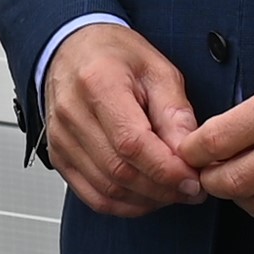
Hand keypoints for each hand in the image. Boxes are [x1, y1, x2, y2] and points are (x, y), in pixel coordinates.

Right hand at [39, 20, 209, 218]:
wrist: (72, 48)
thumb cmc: (114, 55)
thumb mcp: (157, 70)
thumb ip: (175, 113)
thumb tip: (190, 154)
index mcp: (98, 84)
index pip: (131, 143)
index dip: (166, 170)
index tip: (193, 180)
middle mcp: (73, 114)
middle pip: (119, 172)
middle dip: (162, 189)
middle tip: (191, 189)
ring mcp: (61, 139)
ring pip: (107, 190)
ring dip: (147, 200)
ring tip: (173, 191)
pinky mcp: (60, 157)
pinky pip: (92, 196)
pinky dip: (124, 205)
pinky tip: (147, 197)